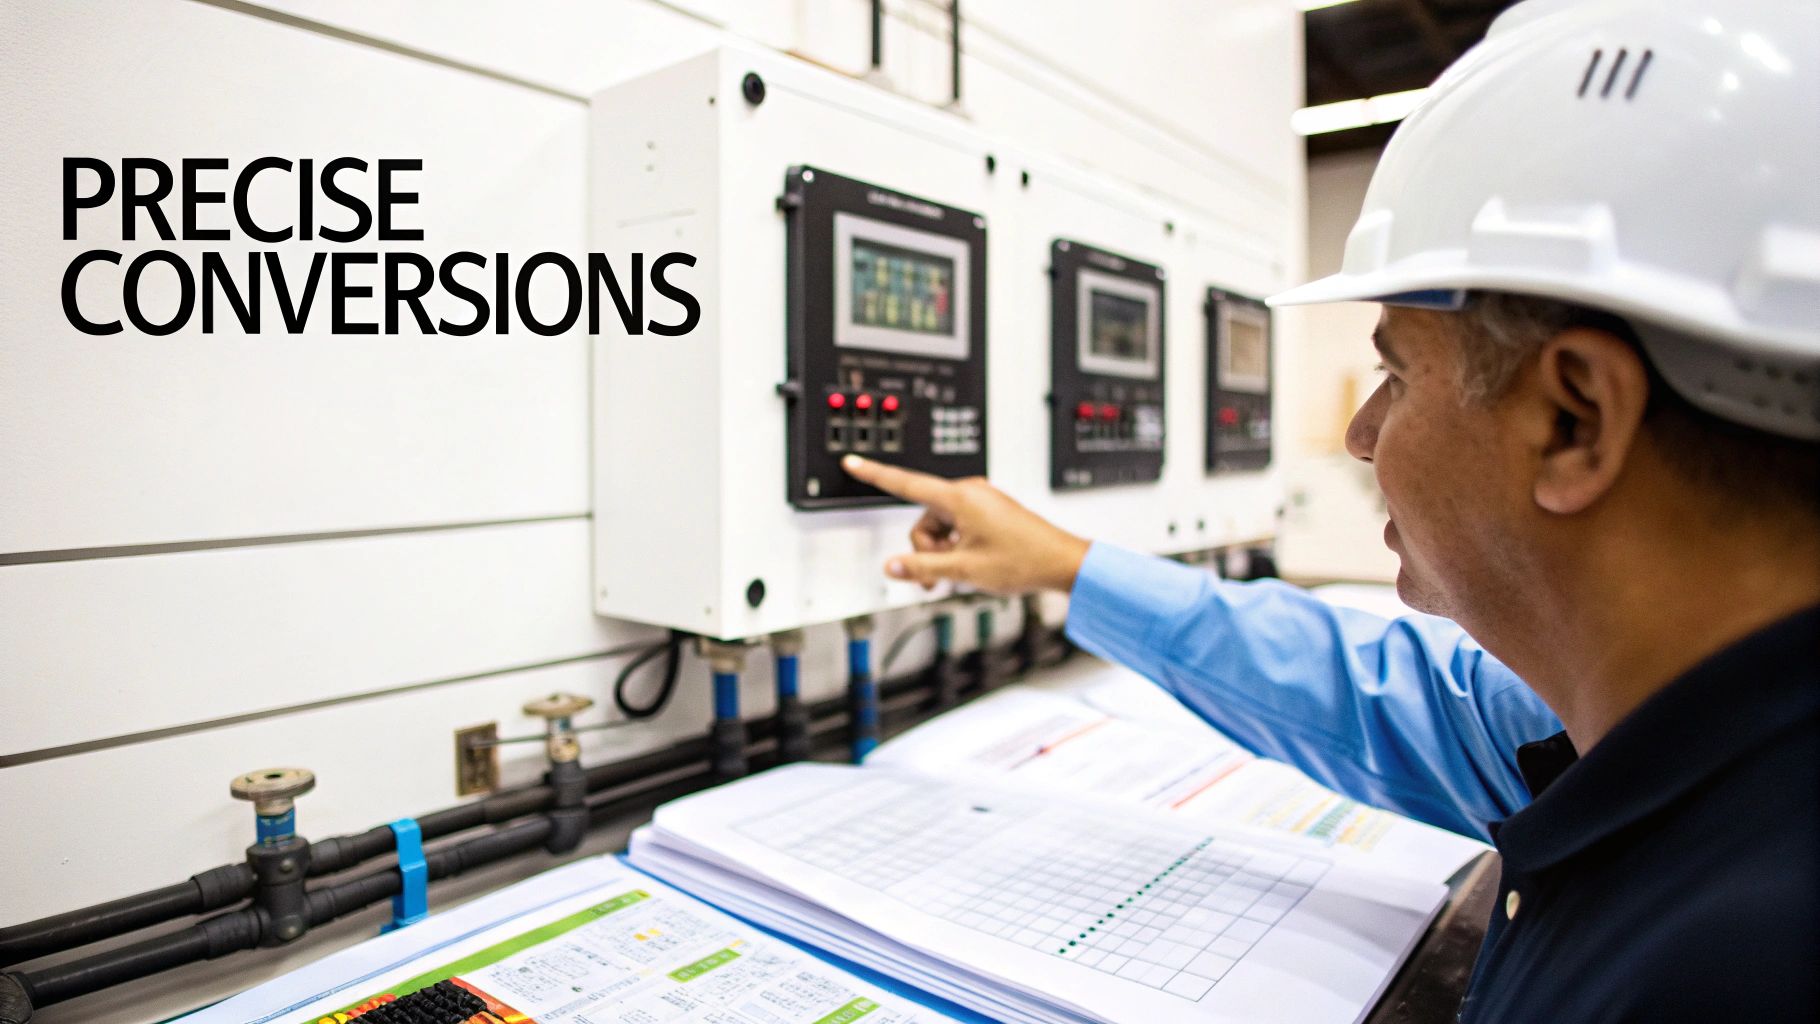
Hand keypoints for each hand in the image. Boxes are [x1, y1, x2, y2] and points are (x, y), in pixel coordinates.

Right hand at [841, 454, 1090, 593]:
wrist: (1062, 562)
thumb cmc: (1023, 559)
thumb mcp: (964, 570)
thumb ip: (922, 567)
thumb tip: (893, 566)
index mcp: (960, 498)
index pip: (905, 483)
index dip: (875, 474)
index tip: (854, 462)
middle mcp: (970, 493)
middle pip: (924, 519)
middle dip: (926, 550)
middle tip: (938, 579)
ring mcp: (981, 502)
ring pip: (940, 527)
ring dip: (943, 553)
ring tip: (961, 574)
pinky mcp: (990, 512)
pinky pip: (959, 527)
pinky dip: (957, 548)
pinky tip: (972, 566)